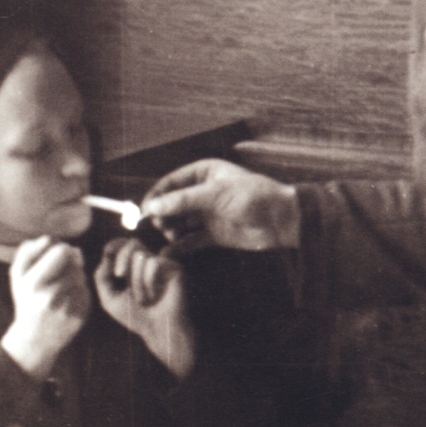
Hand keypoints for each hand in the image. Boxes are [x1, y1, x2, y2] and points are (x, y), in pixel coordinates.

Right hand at [1, 235, 90, 379]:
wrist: (35, 339)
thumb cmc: (26, 300)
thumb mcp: (18, 275)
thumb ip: (28, 251)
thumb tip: (49, 239)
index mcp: (35, 283)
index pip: (63, 251)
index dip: (62, 248)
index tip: (56, 255)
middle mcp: (52, 296)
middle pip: (75, 262)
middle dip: (70, 262)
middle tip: (60, 270)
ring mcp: (68, 307)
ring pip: (82, 276)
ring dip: (75, 276)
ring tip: (62, 285)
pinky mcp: (82, 315)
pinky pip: (87, 290)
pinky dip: (80, 290)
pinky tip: (68, 298)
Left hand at [95, 238, 194, 378]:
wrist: (158, 331)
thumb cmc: (136, 317)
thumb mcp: (110, 299)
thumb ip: (101, 277)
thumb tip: (105, 254)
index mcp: (133, 266)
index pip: (122, 244)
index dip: (114, 246)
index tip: (107, 254)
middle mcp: (149, 261)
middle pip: (132, 243)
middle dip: (122, 257)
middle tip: (119, 275)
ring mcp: (163, 264)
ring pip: (141, 257)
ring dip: (136, 282)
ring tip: (144, 300)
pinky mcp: (175, 268)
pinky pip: (154, 264)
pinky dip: (149, 282)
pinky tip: (155, 296)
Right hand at [141, 158, 299, 253]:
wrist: (282, 220)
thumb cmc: (252, 196)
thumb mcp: (214, 194)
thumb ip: (182, 201)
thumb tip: (152, 206)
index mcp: (203, 173)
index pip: (171, 183)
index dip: (156, 196)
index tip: (143, 211)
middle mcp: (203, 193)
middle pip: (172, 204)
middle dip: (163, 215)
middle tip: (159, 225)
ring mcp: (208, 214)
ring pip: (180, 222)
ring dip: (171, 230)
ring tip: (171, 235)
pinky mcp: (214, 235)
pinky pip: (190, 241)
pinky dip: (179, 246)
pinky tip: (169, 252)